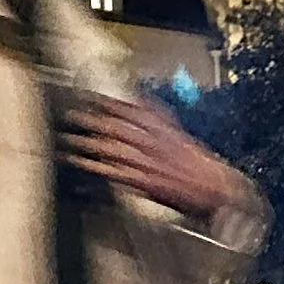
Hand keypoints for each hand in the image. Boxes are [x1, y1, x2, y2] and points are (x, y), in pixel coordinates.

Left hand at [62, 96, 242, 220]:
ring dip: (88, 142)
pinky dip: (95, 167)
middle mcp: (153, 142)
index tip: (92, 96)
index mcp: (164, 127)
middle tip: (73, 114)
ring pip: (112, 148)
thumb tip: (139, 99)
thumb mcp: (179, 132)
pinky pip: (113, 172)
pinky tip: (81, 163)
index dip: (110, 101)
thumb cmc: (197, 163)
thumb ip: (158, 117)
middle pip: (117, 127)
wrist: (213, 187)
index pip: (133, 109)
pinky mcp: (142, 181)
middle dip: (93, 120)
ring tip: (70, 138)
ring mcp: (146, 162)